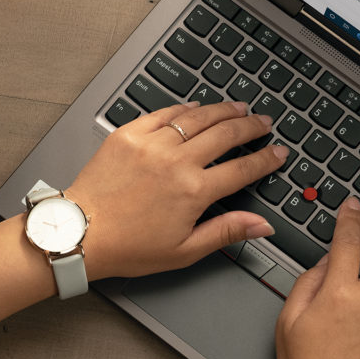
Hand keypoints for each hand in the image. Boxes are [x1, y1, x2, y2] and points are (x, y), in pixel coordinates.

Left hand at [63, 101, 286, 280]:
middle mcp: (177, 162)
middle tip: (264, 122)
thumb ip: (227, 232)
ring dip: (223, 110)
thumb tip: (263, 225)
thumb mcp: (184, 250)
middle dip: (252, 126)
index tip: (278, 153)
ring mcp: (152, 144)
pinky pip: (164, 113)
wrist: (80, 233)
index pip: (243, 168)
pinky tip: (196, 107)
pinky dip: (185, 109)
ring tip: (239, 108)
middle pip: (227, 134)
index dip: (266, 159)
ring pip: (199, 117)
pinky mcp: (129, 134)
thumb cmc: (128, 247)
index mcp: (194, 192)